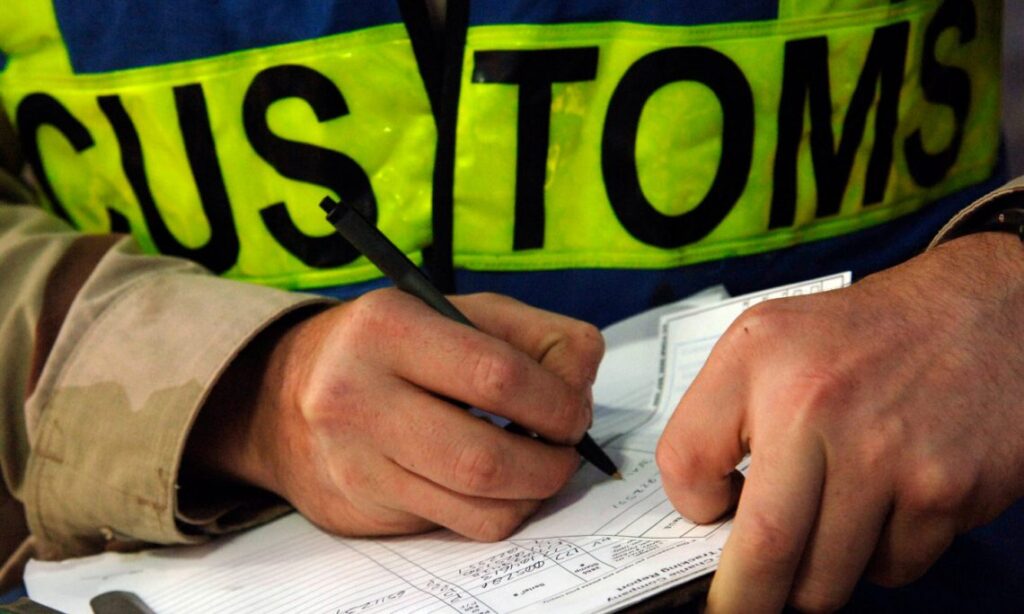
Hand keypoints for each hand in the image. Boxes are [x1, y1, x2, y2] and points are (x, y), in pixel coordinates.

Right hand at [190, 290, 603, 540]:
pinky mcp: (361, 506)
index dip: (558, 402)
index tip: (574, 412)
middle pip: (486, 457)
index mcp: (388, 328)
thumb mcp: (458, 311)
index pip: (498, 376)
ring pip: (476, 506)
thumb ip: (534, 334)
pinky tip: (498, 485)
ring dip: (532, 493)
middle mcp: (357, 394)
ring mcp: (355, 459)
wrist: (285, 396)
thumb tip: (581, 382)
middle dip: (551, 463)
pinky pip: (457, 526)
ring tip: (538, 466)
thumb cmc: (391, 347)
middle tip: (565, 450)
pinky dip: (498, 511)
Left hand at [656, 232, 1023, 611]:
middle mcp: (815, 403)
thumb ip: (726, 412)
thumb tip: (710, 512)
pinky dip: (877, 557)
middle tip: (736, 607)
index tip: (707, 517)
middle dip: (744, 599)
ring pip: (826, 578)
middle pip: (761, 548)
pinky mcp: (943, 492)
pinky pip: (889, 568)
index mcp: (758, 356)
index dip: (690, 506)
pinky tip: (886, 506)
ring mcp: (884, 454)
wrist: (985, 313)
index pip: (685, 461)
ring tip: (826, 529)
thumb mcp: (772, 339)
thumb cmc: (869, 336)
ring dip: (814, 578)